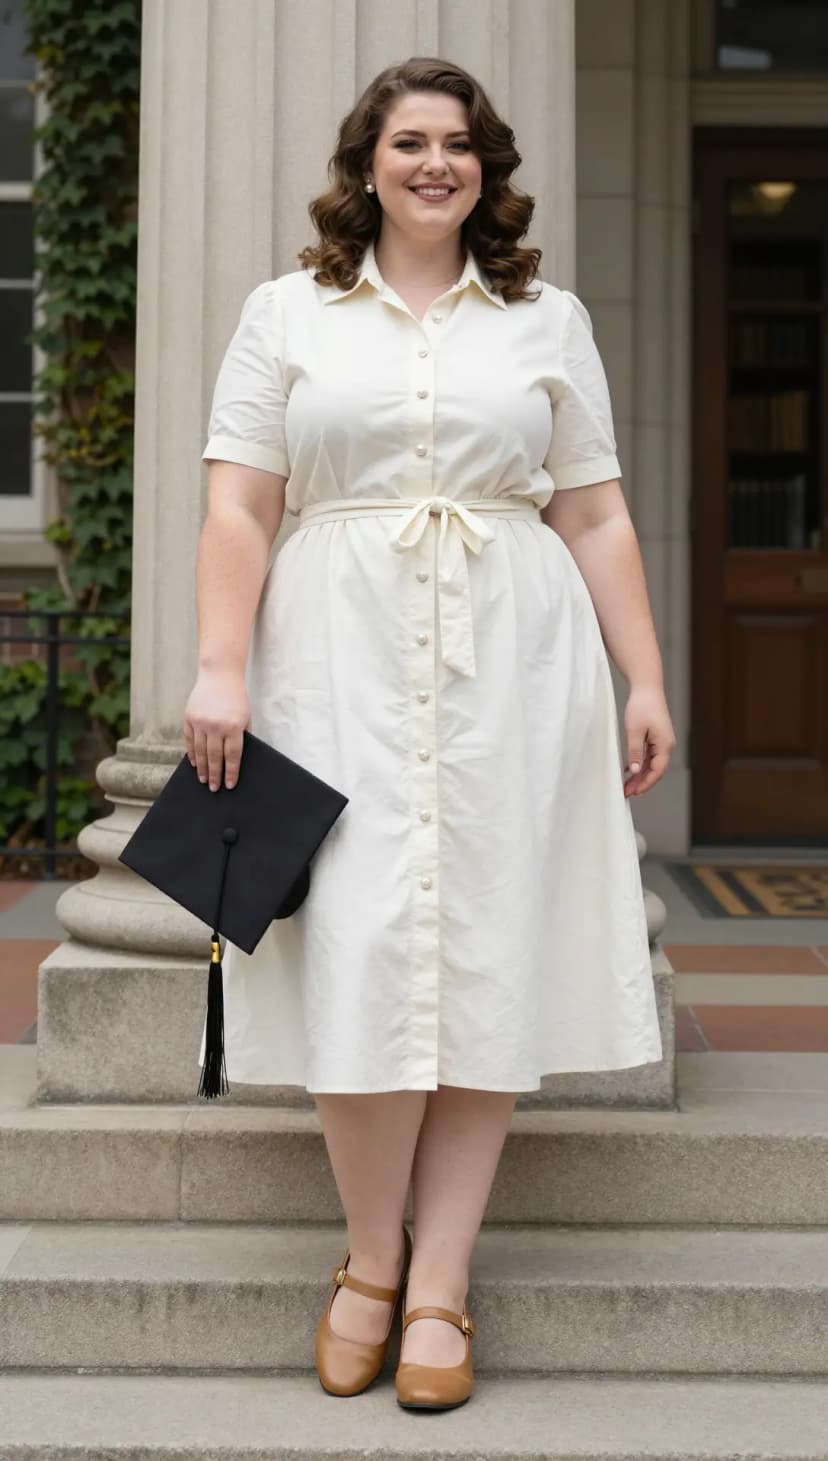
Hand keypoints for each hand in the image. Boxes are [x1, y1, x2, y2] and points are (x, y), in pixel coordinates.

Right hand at [183, 667, 249, 790]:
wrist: (220, 675)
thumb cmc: (236, 697)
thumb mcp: (245, 717)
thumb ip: (241, 736)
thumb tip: (234, 759)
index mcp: (233, 726)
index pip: (232, 756)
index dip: (231, 772)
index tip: (229, 785)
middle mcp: (216, 726)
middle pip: (214, 757)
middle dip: (215, 775)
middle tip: (214, 788)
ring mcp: (200, 722)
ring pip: (200, 751)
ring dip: (202, 768)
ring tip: (203, 779)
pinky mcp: (189, 718)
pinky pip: (190, 740)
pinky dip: (192, 753)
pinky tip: (194, 763)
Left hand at [622, 683, 674, 797]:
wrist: (647, 688)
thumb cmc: (642, 706)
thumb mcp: (635, 730)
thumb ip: (635, 752)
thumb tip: (634, 770)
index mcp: (665, 745)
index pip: (657, 771)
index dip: (646, 783)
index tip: (634, 792)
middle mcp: (666, 745)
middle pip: (655, 770)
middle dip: (641, 782)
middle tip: (626, 792)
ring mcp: (662, 741)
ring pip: (651, 764)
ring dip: (639, 775)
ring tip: (626, 785)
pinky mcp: (656, 737)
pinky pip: (648, 756)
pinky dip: (639, 764)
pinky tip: (628, 770)